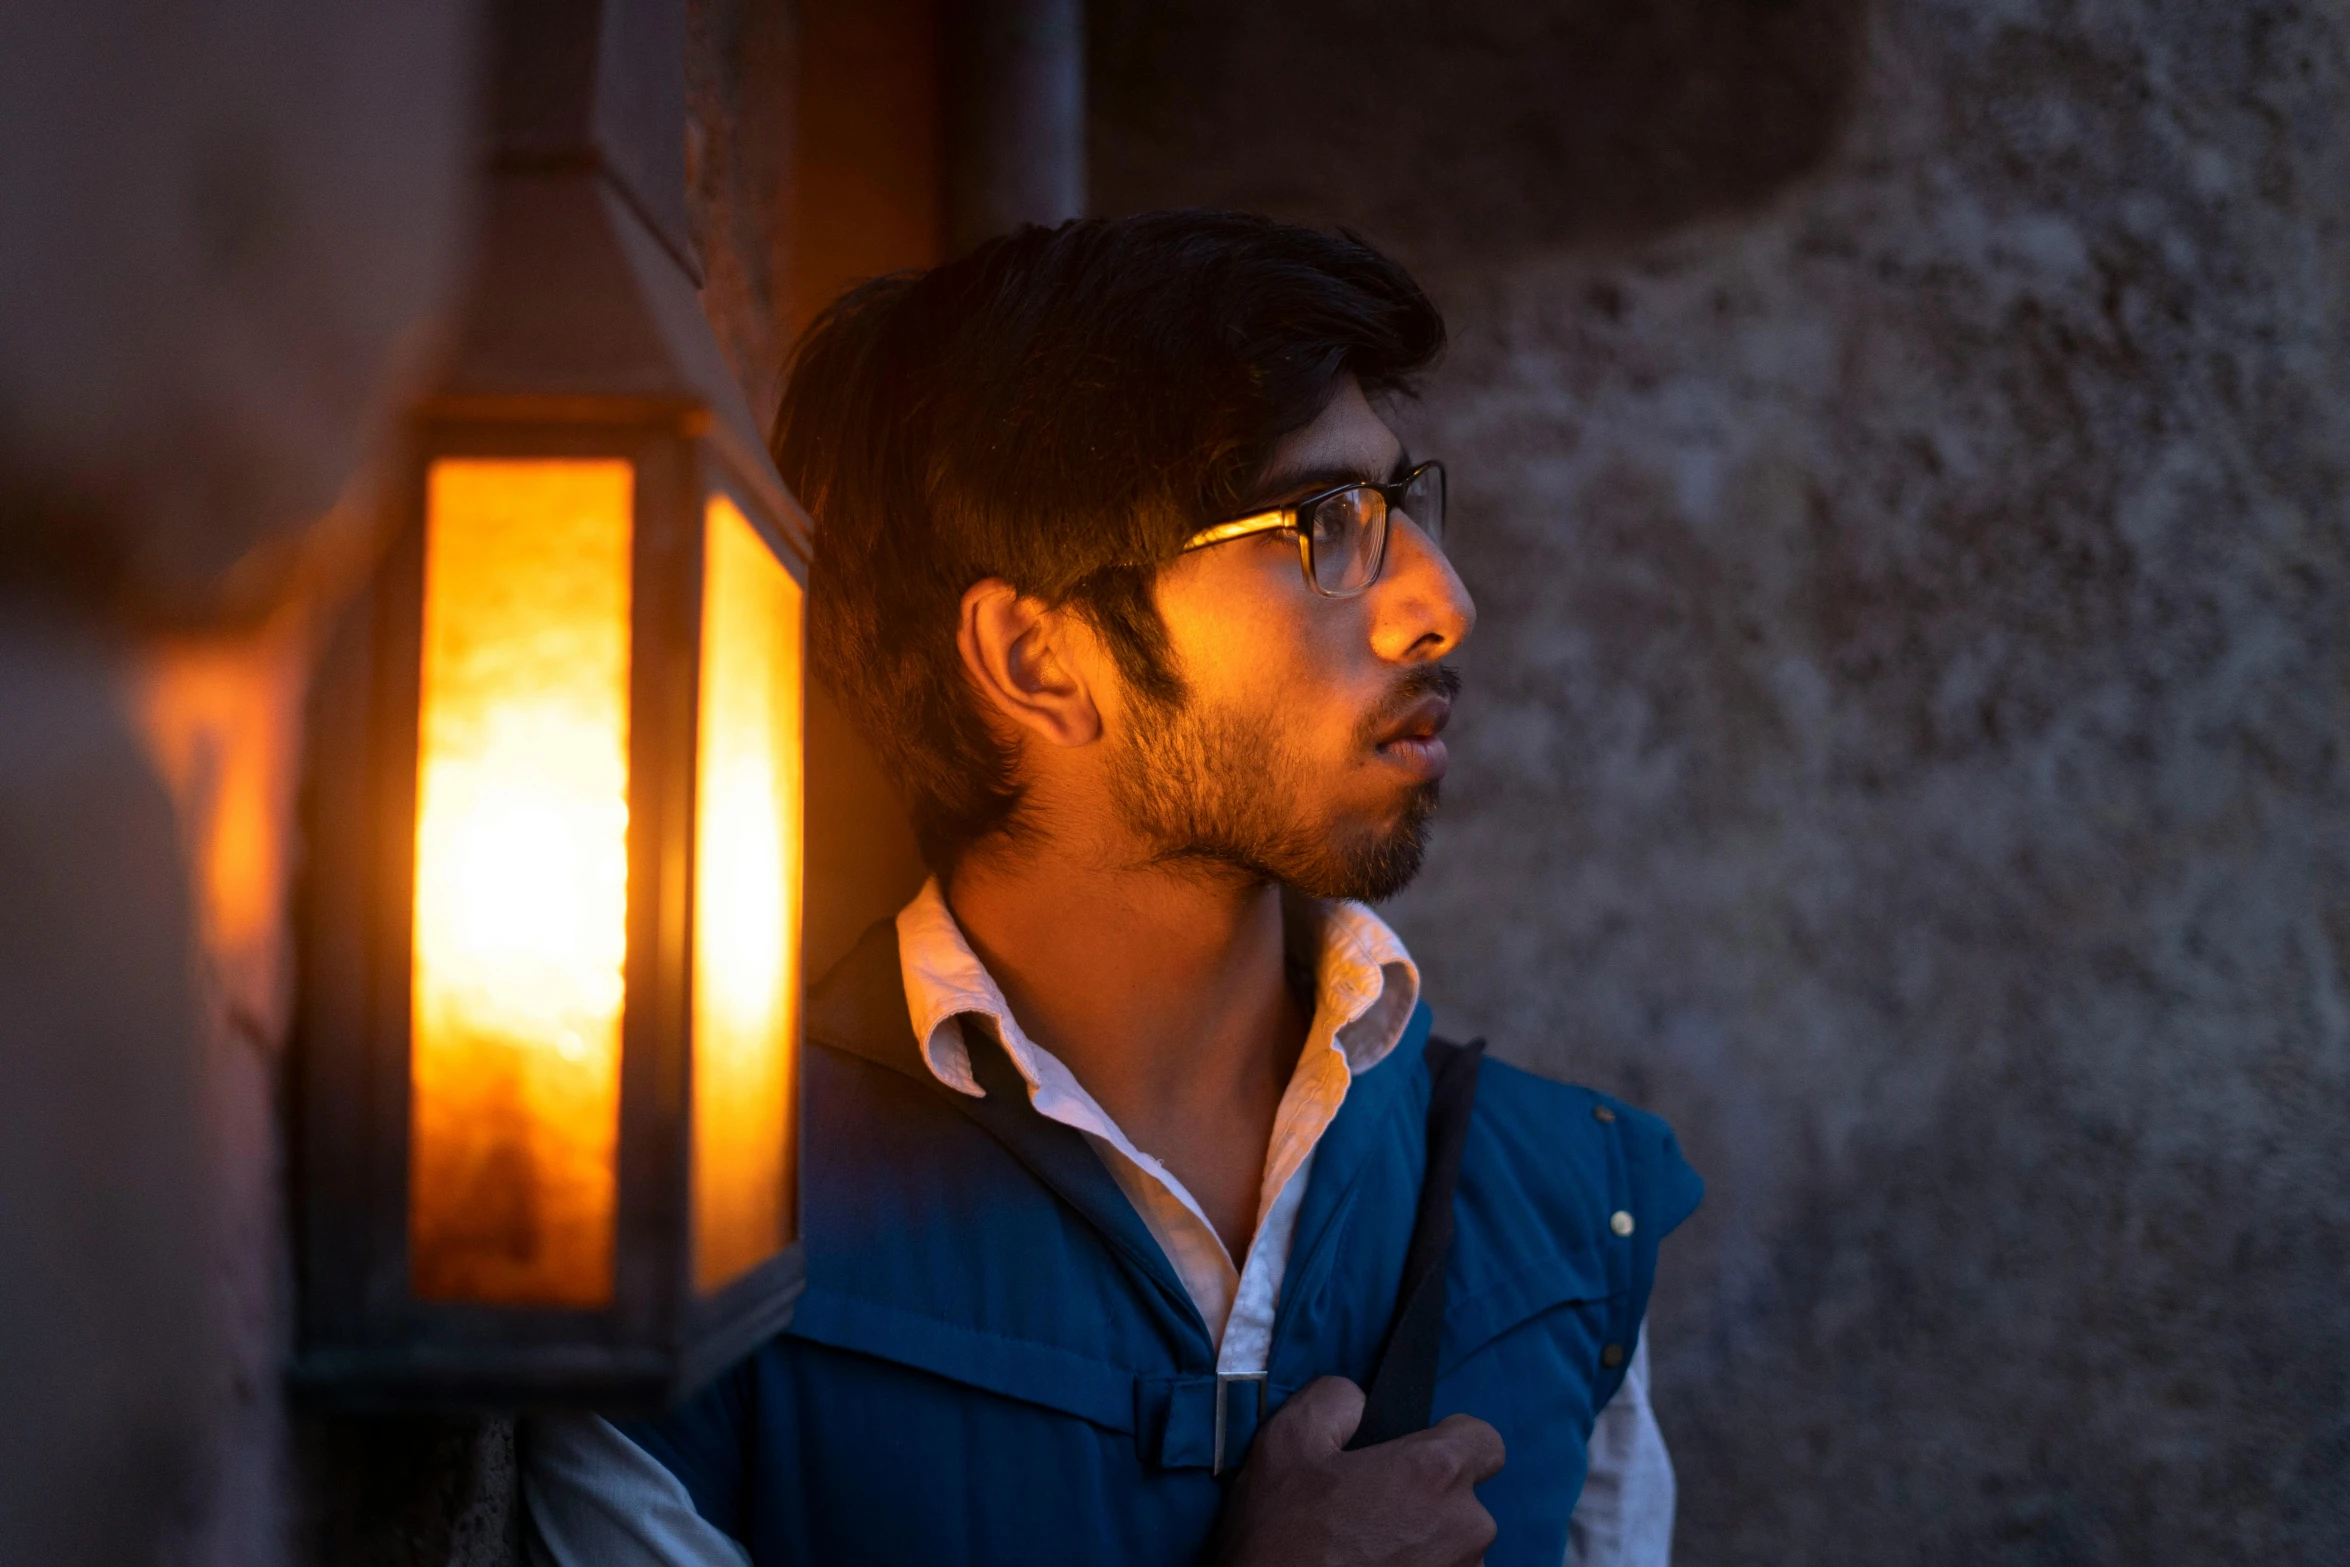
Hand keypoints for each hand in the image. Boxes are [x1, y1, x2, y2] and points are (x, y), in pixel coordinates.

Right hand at [1211, 1377, 1505, 1566]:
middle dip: (1425, 1500)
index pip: (1485, 1441)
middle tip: (1368, 1511)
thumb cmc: (1282, 1536)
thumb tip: (1359, 1403)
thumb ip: (1335, 1399)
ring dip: (1422, 1545)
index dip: (1450, 1441)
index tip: (1413, 1457)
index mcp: (1436, 1473)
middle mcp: (1468, 1528)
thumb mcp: (1287, 1442)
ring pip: (1455, 1547)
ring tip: (1364, 1552)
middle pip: (1464, 1499)